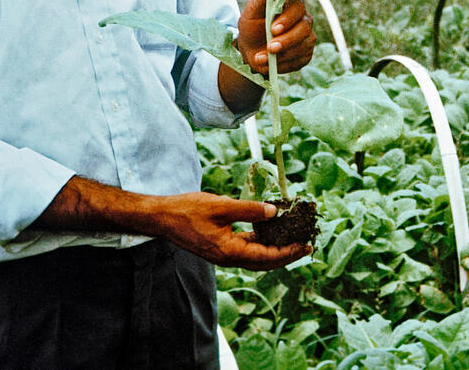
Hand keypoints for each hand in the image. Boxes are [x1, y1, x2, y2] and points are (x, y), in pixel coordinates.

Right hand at [150, 192, 310, 270]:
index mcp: (230, 251)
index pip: (267, 256)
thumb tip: (274, 212)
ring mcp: (224, 254)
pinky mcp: (220, 247)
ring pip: (257, 257)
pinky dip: (261, 243)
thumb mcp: (221, 206)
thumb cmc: (188, 211)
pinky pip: (247, 249)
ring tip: (293, 239)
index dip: (289, 251)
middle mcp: (229, 258)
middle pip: (265, 262)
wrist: (162, 217)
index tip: (305, 244)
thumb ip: (249, 210)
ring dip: (276, 250)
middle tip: (306, 245)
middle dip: (287, 255)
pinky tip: (269, 232)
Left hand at [236, 0, 315, 75]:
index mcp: (291, 5)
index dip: (287, 18)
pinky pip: (299, 61)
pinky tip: (270, 65)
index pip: (297, 7)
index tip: (273, 29)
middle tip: (270, 48)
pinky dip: (283, 65)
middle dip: (287, 40)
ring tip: (261, 59)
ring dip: (282, 55)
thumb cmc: (251, 28)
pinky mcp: (306, 55)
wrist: (251, 50)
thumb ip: (261, 0)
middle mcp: (304, 20)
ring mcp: (307, 38)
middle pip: (304, 28)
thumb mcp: (250, 14)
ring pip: (304, 46)